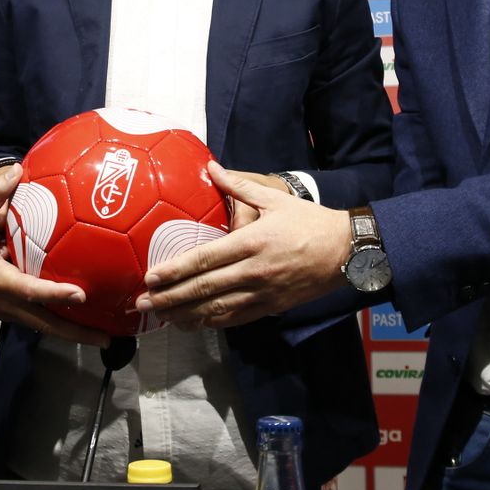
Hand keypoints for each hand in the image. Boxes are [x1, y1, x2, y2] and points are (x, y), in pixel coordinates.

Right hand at [0, 164, 109, 346]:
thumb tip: (16, 169)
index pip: (31, 290)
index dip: (55, 294)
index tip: (81, 295)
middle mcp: (6, 302)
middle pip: (45, 323)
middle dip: (74, 332)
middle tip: (106, 339)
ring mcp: (8, 311)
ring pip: (43, 326)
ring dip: (70, 332)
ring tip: (101, 336)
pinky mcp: (10, 312)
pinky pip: (38, 320)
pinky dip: (59, 323)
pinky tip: (81, 320)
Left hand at [137, 162, 348, 328]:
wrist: (346, 251)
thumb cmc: (309, 222)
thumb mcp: (275, 199)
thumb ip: (238, 185)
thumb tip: (211, 167)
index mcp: (251, 242)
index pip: (204, 260)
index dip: (174, 271)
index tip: (150, 277)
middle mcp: (253, 272)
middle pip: (203, 290)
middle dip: (170, 298)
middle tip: (143, 303)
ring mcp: (262, 294)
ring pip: (216, 310)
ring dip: (185, 316)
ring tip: (161, 317)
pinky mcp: (271, 307)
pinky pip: (235, 319)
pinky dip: (211, 323)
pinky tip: (193, 323)